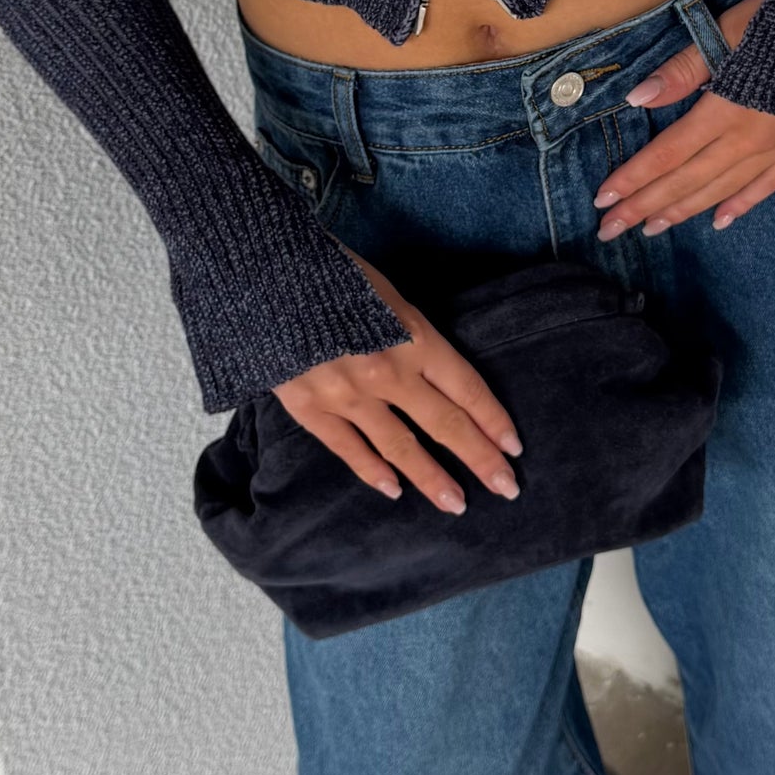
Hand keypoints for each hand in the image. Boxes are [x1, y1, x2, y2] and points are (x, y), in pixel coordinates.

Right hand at [272, 251, 523, 512]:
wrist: (261, 273)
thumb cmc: (329, 271)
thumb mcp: (388, 293)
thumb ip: (412, 335)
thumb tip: (433, 373)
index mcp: (413, 336)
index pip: (467, 389)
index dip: (493, 421)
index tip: (513, 448)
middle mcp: (388, 372)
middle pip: (446, 424)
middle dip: (480, 459)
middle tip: (507, 488)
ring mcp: (347, 394)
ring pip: (401, 447)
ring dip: (432, 478)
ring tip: (456, 503)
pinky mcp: (309, 407)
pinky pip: (348, 449)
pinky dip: (373, 472)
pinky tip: (394, 490)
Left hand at [593, 0, 774, 240]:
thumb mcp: (732, 28)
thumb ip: (686, 68)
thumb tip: (638, 98)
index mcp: (728, 109)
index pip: (668, 154)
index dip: (634, 178)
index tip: (603, 200)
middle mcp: (751, 139)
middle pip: (688, 181)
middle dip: (645, 207)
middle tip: (610, 231)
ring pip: (722, 190)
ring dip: (683, 211)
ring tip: (651, 228)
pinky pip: (767, 186)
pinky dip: (740, 205)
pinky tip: (719, 221)